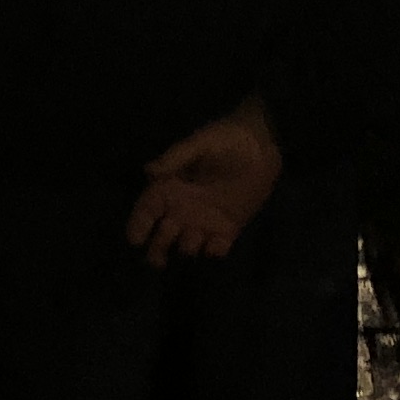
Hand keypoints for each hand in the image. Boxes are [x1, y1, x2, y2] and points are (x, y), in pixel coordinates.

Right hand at [124, 97, 280, 265]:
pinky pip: (216, 249)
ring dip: (186, 249)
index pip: (147, 210)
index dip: (138, 225)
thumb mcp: (201, 143)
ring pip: (187, 246)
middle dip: (156, 251)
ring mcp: (205, 221)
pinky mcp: (227, 229)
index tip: (135, 240)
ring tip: (193, 240)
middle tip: (158, 261)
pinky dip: (214, 252)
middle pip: (162, 236)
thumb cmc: (227, 139)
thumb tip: (148, 171)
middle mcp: (183, 208)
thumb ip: (176, 157)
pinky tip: (216, 246)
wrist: (264, 144)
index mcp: (171, 187)